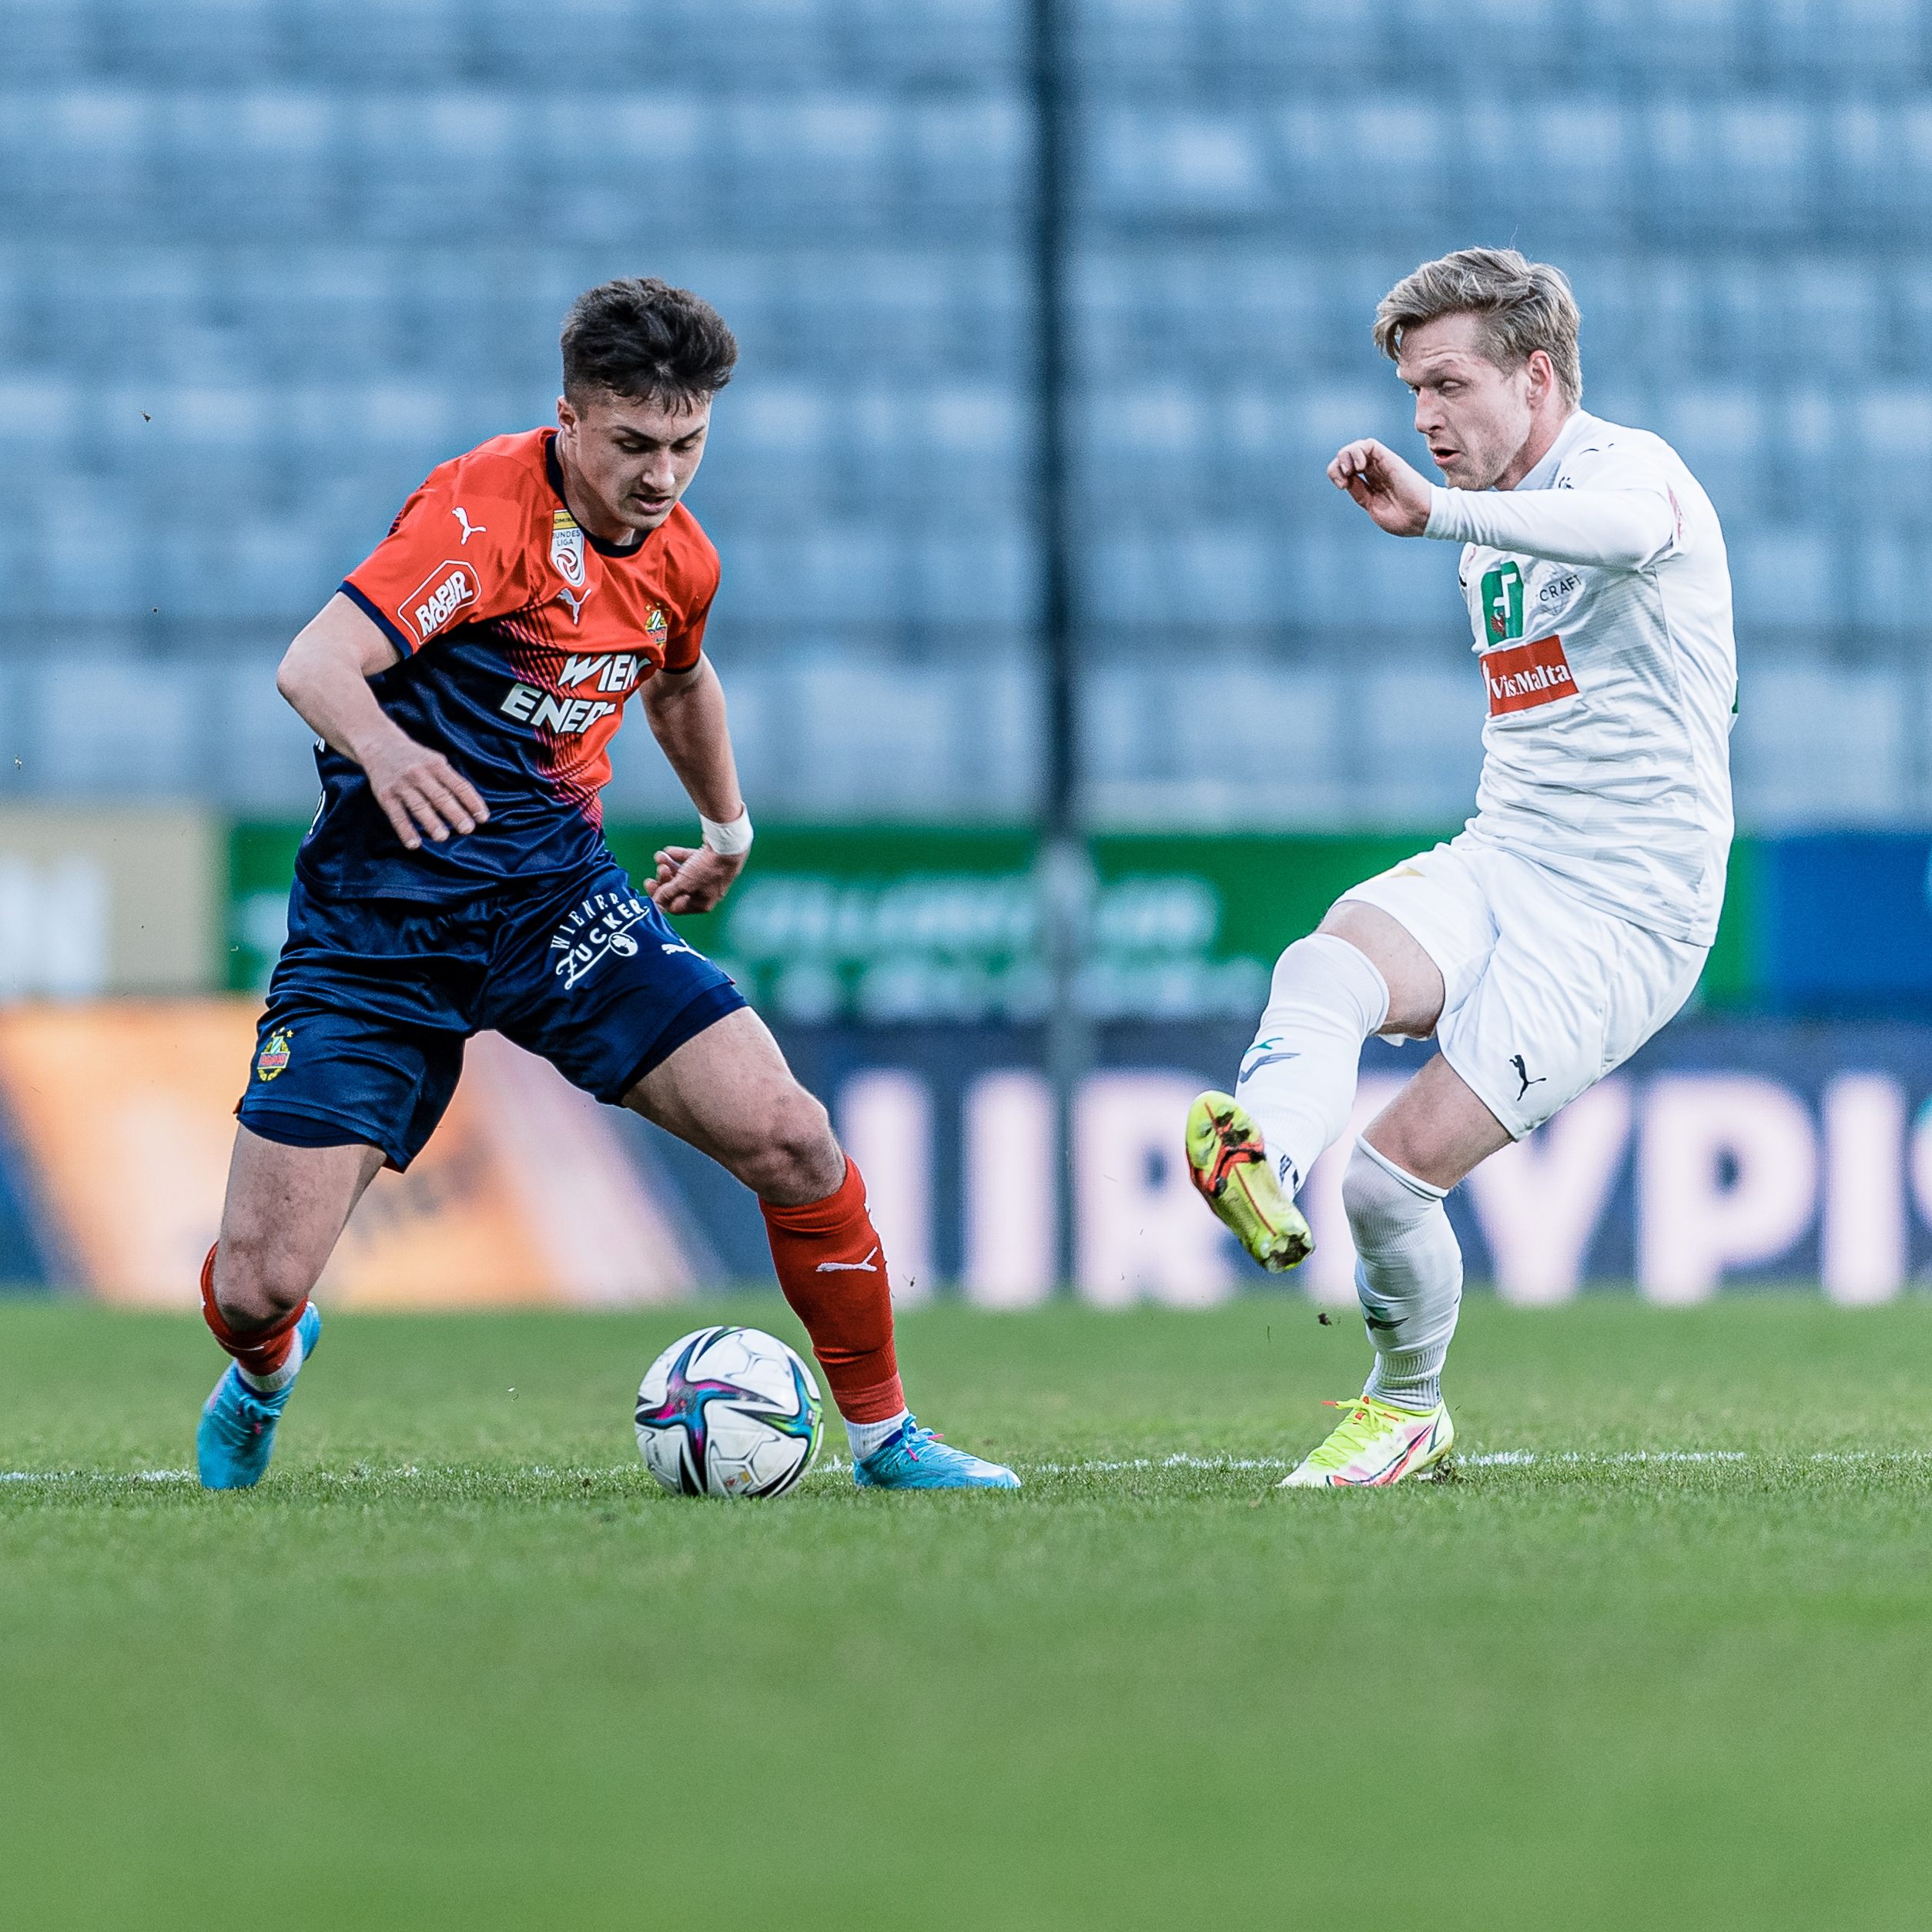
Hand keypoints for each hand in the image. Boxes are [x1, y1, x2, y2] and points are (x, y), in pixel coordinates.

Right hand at [357, 726, 488, 849]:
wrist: (379, 745)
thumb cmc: (416, 759)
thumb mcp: (435, 762)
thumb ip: (450, 781)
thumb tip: (469, 808)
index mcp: (437, 765)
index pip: (459, 785)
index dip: (472, 802)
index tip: (483, 818)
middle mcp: (420, 773)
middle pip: (440, 796)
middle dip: (455, 813)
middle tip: (467, 829)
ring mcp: (402, 784)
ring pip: (419, 805)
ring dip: (431, 822)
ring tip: (442, 837)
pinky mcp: (385, 795)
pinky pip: (397, 815)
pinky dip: (405, 830)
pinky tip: (413, 844)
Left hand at [645, 843, 743, 914]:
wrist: (728, 845)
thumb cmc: (708, 869)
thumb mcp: (683, 884)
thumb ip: (667, 894)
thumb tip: (656, 905)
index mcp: (702, 903)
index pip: (676, 906)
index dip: (661, 897)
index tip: (650, 885)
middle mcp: (706, 892)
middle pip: (678, 890)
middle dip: (665, 879)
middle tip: (657, 871)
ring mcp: (709, 876)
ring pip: (683, 874)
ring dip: (668, 866)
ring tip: (660, 857)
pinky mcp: (709, 861)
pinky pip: (690, 861)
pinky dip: (678, 856)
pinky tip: (668, 851)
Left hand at [1327, 438, 1433, 535]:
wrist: (1422, 517)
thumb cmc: (1403, 518)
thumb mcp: (1372, 507)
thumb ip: (1359, 493)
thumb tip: (1346, 481)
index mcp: (1369, 484)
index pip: (1344, 469)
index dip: (1336, 473)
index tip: (1343, 486)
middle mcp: (1374, 471)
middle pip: (1347, 456)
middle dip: (1337, 465)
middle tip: (1344, 480)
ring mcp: (1381, 464)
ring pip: (1356, 446)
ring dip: (1346, 456)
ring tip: (1352, 471)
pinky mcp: (1389, 458)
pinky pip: (1369, 444)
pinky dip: (1358, 451)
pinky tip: (1360, 467)